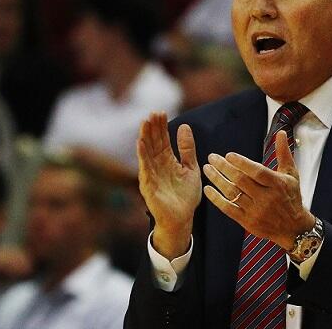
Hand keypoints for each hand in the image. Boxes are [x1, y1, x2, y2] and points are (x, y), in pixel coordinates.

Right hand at [137, 112, 200, 258]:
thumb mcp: (190, 168)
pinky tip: (140, 143)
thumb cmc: (185, 196)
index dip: (161, 126)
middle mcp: (157, 166)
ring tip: (144, 122)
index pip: (162, 139)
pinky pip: (145, 168)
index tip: (161, 111)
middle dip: (152, 128)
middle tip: (152, 112)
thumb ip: (187, 149)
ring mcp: (151, 175)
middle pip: (153, 143)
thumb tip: (184, 126)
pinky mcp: (148, 186)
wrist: (182, 219)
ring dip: (145, 137)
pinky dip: (142, 156)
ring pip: (147, 153)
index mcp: (167, 161)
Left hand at [203, 130, 314, 249]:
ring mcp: (256, 211)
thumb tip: (280, 133)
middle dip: (224, 168)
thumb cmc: (291, 197)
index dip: (242, 163)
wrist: (293, 228)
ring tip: (207, 169)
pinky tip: (208, 189)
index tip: (229, 155)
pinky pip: (229, 209)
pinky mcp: (248, 222)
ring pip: (233, 194)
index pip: (257, 172)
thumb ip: (283, 153)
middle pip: (241, 181)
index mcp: (277, 184)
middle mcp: (266, 198)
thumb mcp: (291, 174)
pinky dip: (216, 199)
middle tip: (212, 157)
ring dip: (217, 180)